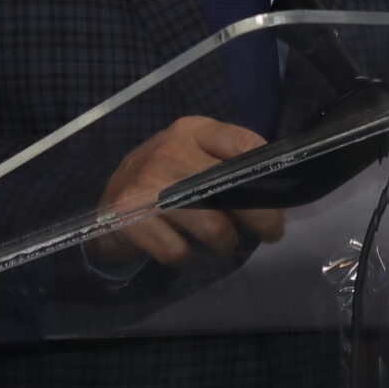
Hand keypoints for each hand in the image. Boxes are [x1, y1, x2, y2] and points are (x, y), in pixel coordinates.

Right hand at [87, 115, 284, 268]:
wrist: (108, 202)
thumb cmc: (166, 178)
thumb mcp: (195, 154)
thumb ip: (229, 163)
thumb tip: (278, 191)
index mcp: (192, 131)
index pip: (245, 145)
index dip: (269, 175)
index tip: (281, 197)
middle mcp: (170, 152)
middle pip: (232, 189)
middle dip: (262, 217)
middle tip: (271, 233)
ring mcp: (146, 185)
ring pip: (211, 226)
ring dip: (226, 242)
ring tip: (225, 242)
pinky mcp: (129, 219)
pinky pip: (177, 251)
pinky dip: (185, 256)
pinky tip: (182, 249)